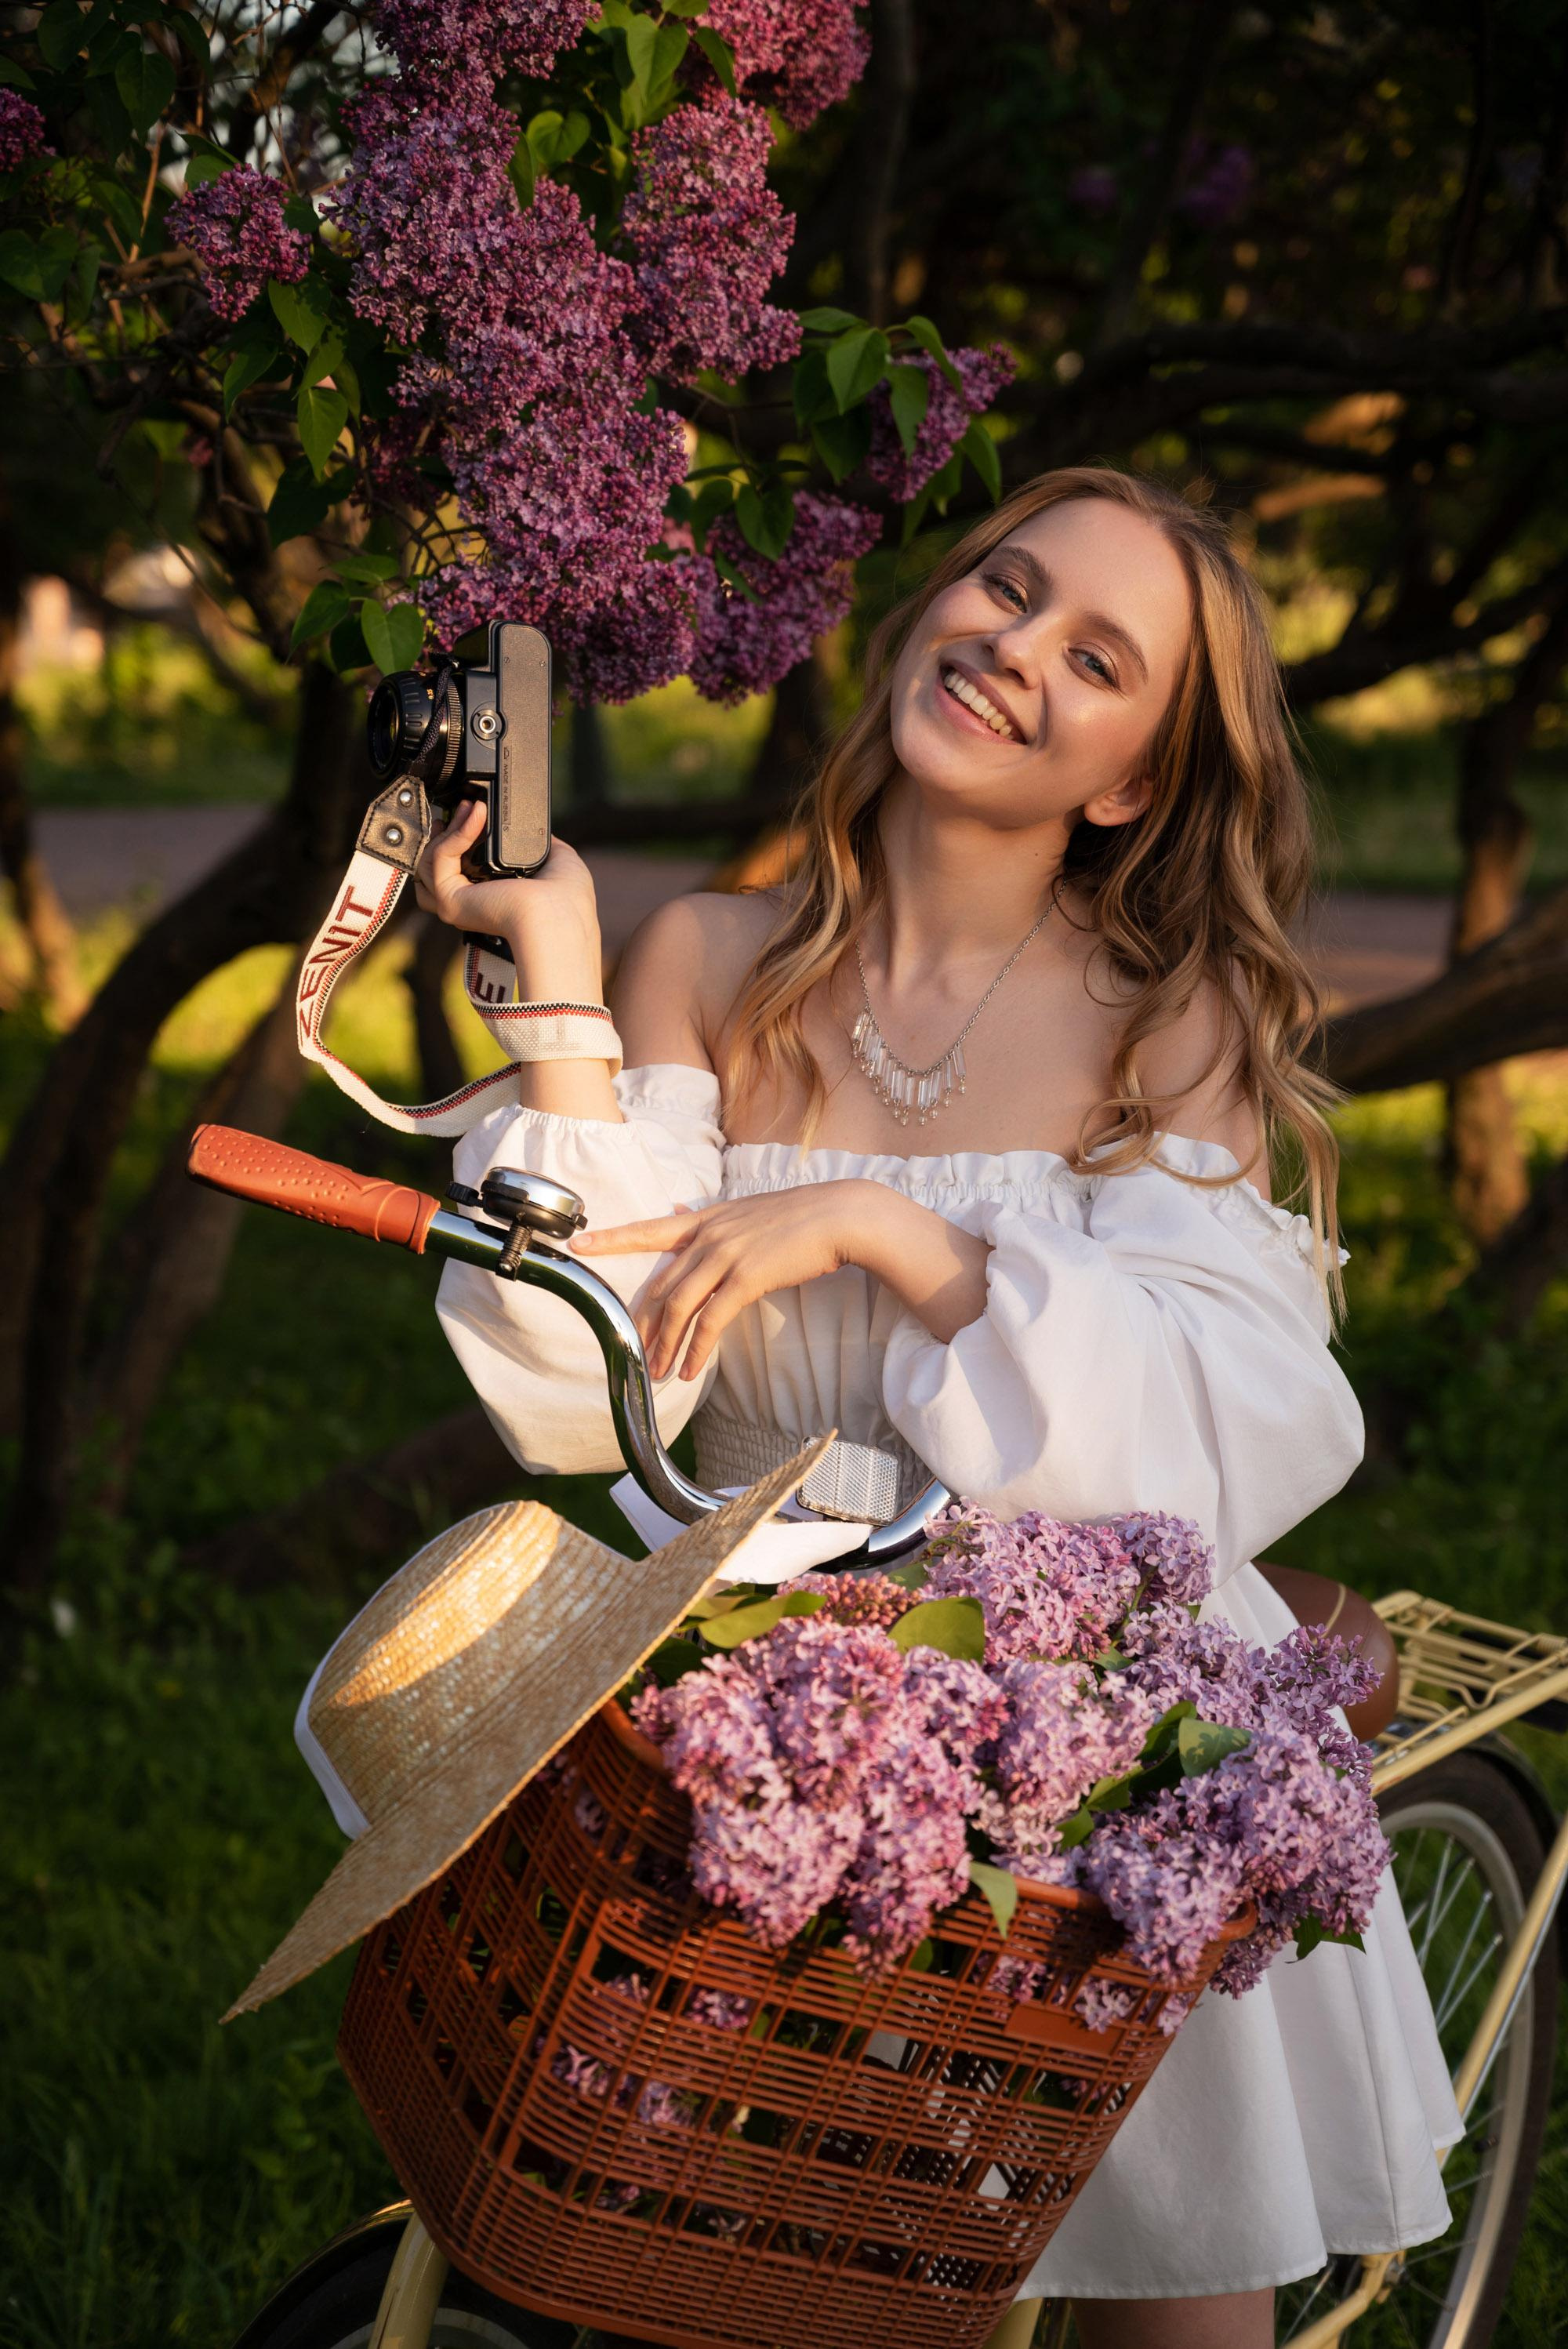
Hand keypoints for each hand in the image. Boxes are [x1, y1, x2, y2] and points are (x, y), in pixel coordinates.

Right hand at [413, 800, 603, 999]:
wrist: (559, 915)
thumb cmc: (567, 898)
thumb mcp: (557, 859)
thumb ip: (539, 843)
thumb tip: (533, 827)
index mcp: (491, 898)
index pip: (457, 871)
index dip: (458, 841)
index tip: (471, 812)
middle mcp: (469, 905)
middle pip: (433, 867)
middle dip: (443, 834)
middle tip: (463, 808)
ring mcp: (455, 905)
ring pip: (429, 863)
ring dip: (449, 829)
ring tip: (472, 808)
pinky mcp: (450, 901)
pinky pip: (440, 859)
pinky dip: (456, 833)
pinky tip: (476, 816)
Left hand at [572, 1182, 875, 1380]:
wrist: (839, 1216)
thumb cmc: (799, 1217)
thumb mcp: (746, 1211)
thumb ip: (711, 1220)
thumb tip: (679, 1212)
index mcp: (705, 1218)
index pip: (649, 1228)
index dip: (611, 1237)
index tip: (580, 1243)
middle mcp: (709, 1234)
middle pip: (661, 1284)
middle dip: (643, 1323)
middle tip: (633, 1352)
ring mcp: (726, 1254)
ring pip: (679, 1306)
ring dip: (666, 1345)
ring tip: (659, 1372)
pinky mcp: (747, 1277)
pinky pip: (711, 1320)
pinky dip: (697, 1349)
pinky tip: (692, 1369)